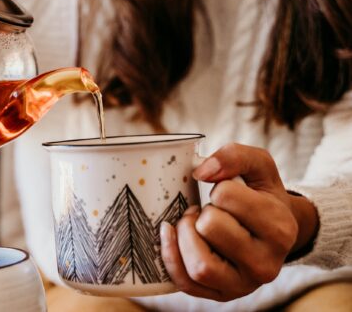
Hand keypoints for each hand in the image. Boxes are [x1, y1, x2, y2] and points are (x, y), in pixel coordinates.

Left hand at [160, 143, 318, 300]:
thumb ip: (236, 156)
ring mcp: (244, 285)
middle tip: (207, 210)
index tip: (227, 194)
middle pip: (211, 227)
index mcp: (281, 228)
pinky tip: (171, 236)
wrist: (273, 234)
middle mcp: (267, 264)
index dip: (219, 189)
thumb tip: (201, 170)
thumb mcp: (259, 167)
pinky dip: (171, 257)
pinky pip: (186, 283)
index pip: (226, 196)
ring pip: (199, 265)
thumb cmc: (261, 197)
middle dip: (201, 212)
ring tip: (193, 225)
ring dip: (185, 236)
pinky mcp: (221, 295)